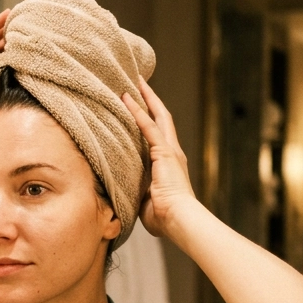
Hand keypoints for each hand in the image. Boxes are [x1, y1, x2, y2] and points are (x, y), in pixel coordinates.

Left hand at [121, 80, 194, 237]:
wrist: (180, 220)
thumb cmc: (165, 219)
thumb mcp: (146, 201)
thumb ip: (138, 192)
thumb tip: (123, 196)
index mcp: (168, 165)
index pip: (158, 135)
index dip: (149, 119)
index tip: (140, 105)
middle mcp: (172, 153)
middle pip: (161, 118)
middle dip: (150, 99)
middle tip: (139, 82)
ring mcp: (169, 151)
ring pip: (156, 117)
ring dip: (143, 99)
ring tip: (133, 82)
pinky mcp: (164, 153)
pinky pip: (148, 127)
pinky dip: (137, 112)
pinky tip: (127, 99)